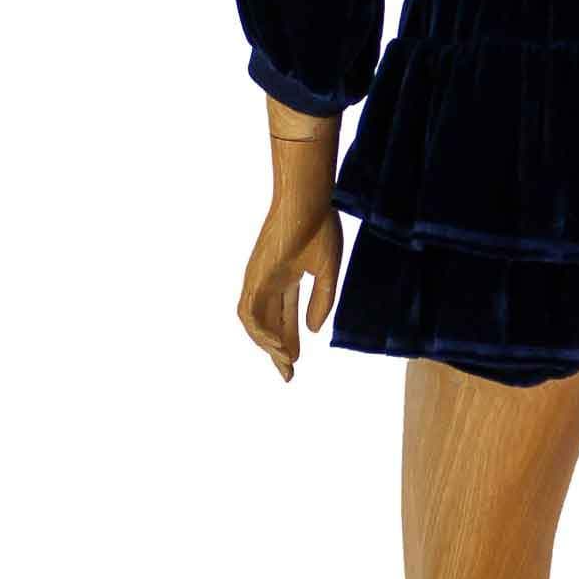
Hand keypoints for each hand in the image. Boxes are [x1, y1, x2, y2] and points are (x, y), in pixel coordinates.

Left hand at [237, 104, 343, 380]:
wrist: (307, 203)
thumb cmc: (320, 228)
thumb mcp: (328, 272)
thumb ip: (322, 301)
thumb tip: (315, 332)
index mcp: (288, 278)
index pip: (285, 317)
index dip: (291, 341)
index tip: (296, 364)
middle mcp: (269, 282)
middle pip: (269, 325)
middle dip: (277, 352)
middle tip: (287, 375)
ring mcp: (259, 280)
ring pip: (255, 323)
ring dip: (268, 345)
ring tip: (285, 362)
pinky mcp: (254, 278)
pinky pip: (250, 313)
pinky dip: (261, 332)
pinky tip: (277, 346)